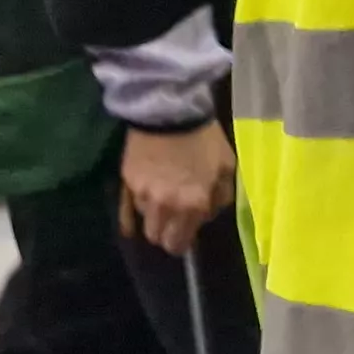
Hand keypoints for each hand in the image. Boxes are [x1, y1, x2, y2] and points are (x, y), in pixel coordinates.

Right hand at [118, 123, 236, 256]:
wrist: (170, 109)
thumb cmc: (204, 138)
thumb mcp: (226, 168)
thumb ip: (220, 198)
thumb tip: (205, 215)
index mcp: (193, 205)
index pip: (179, 244)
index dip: (182, 242)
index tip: (185, 233)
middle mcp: (165, 206)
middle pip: (157, 237)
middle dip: (166, 233)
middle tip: (173, 221)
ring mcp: (142, 194)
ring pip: (144, 220)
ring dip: (153, 215)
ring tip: (160, 198)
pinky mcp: (127, 181)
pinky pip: (128, 207)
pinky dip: (132, 211)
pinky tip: (133, 215)